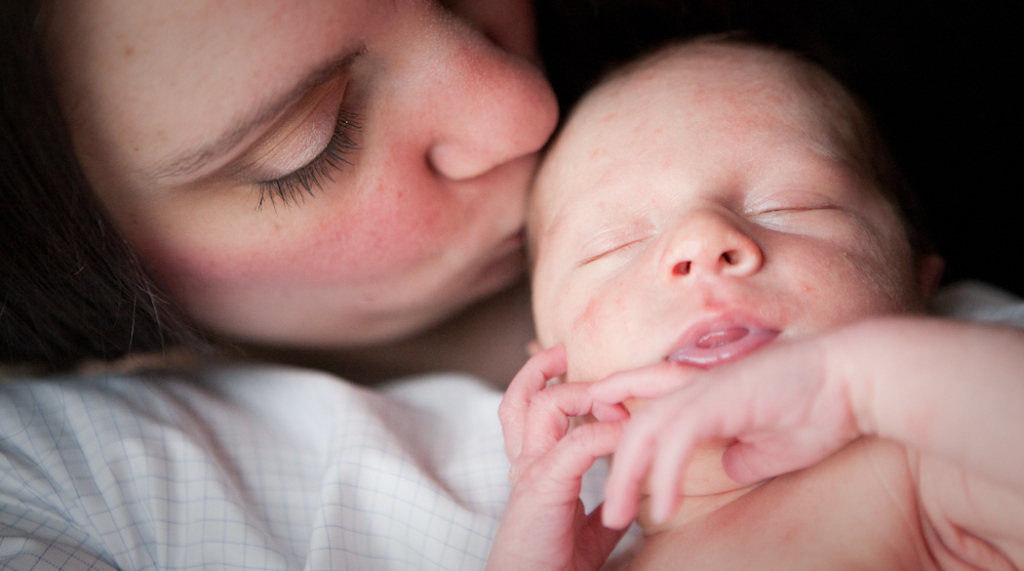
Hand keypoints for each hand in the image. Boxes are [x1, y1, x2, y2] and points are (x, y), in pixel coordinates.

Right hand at [487, 346, 629, 570]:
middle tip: (566, 351)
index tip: (566, 362)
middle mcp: (524, 463)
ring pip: (542, 406)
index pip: (525, 410)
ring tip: (609, 393)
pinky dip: (606, 432)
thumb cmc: (554, 563)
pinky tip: (626, 434)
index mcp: (532, 467)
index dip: (540, 380)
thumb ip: (601, 504)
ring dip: (580, 392)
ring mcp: (530, 471)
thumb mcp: (586, 528)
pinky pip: (577, 443)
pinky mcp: (543, 486)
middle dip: (543, 367)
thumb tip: (627, 497)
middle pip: (520, 397)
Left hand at [589, 337, 861, 528]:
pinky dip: (662, 475)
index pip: (648, 405)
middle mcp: (697, 387)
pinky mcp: (719, 400)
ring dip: (626, 476)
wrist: (857, 379)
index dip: (622, 429)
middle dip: (614, 465)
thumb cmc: (822, 407)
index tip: (610, 466)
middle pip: (635, 424)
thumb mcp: (774, 444)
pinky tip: (660, 508)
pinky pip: (676, 441)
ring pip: (644, 431)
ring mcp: (706, 390)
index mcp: (706, 392)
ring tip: (616, 516)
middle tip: (605, 509)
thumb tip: (730, 466)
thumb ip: (746, 453)